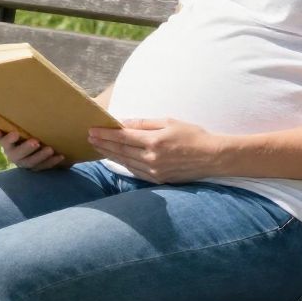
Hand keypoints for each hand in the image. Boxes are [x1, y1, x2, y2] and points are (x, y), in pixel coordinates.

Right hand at [0, 126, 65, 170]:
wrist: (29, 147)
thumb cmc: (18, 132)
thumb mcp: (10, 127)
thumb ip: (1, 124)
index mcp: (5, 142)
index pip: (0, 139)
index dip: (5, 137)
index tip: (14, 132)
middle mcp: (12, 154)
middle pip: (17, 154)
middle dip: (26, 148)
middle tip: (35, 142)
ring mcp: (24, 162)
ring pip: (31, 162)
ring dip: (40, 156)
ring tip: (49, 149)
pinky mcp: (35, 168)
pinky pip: (43, 167)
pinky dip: (52, 162)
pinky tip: (60, 155)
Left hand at [87, 116, 225, 183]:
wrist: (212, 157)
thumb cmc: (192, 135)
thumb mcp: (169, 121)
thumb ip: (145, 123)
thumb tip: (124, 123)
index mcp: (154, 141)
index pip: (123, 137)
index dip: (106, 134)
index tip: (93, 130)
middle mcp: (152, 158)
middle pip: (121, 150)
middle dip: (103, 144)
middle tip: (89, 138)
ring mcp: (155, 171)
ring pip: (126, 162)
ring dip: (110, 155)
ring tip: (98, 148)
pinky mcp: (159, 179)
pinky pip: (136, 172)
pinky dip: (124, 165)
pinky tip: (116, 159)